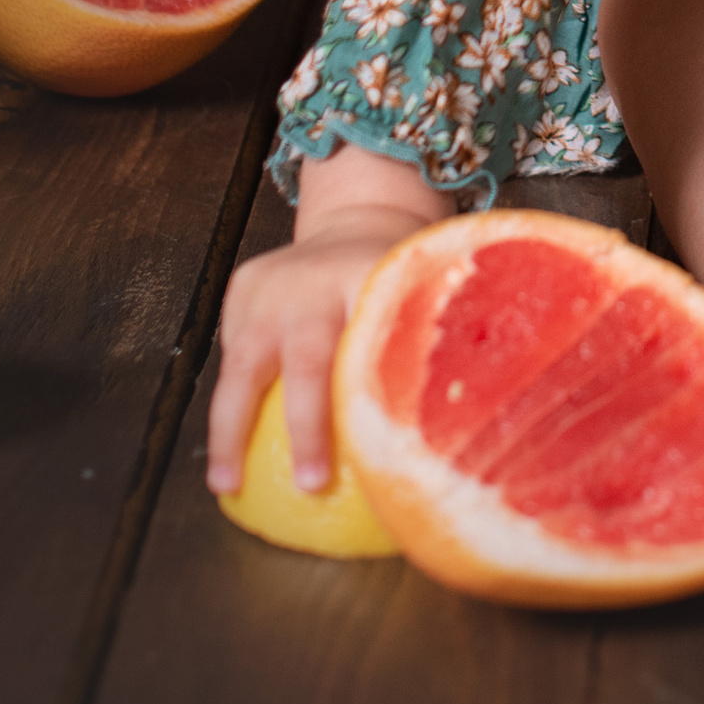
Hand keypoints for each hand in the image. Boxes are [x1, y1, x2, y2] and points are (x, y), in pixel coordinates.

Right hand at [204, 142, 448, 494]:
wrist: (357, 217)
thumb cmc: (399, 283)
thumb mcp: (426, 296)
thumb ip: (442, 348)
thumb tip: (476, 435)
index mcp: (376, 281)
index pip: (372, 345)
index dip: (368, 397)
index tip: (374, 451)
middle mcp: (318, 281)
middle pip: (307, 360)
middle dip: (306, 425)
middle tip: (311, 484)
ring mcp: (274, 284)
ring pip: (244, 363)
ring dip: (230, 430)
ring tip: (228, 485)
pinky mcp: (243, 289)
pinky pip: (232, 357)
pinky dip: (229, 408)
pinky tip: (231, 459)